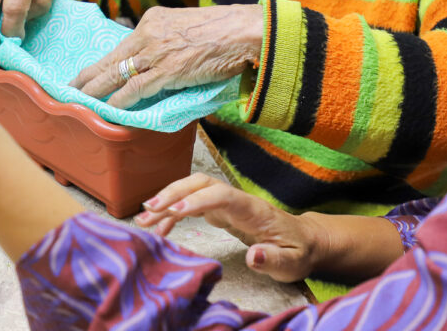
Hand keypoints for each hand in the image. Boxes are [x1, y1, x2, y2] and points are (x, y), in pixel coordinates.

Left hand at [70, 5, 260, 107]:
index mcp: (153, 21)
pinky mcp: (168, 70)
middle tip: (68, 89)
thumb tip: (159, 64)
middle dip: (87, 76)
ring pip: (116, 74)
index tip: (85, 73)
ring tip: (78, 102)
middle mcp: (148, 33)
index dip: (101, 62)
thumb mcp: (187, 29)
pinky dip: (118, 101)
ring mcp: (157, 52)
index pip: (120, 45)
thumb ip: (168, 43)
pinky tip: (107, 109)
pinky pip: (135, 88)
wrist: (244, 31)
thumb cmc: (224, 32)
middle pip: (110, 59)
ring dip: (95, 91)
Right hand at [135, 174, 321, 282]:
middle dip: (174, 193)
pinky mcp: (221, 212)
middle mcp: (237, 200)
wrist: (303, 240)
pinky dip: (174, 214)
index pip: (223, 196)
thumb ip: (273, 259)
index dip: (198, 200)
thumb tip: (252, 255)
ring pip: (193, 191)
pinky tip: (160, 228)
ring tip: (143, 220)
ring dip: (167, 201)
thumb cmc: (297, 250)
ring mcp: (227, 204)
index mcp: (253, 209)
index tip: (176, 211)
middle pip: (201, 184)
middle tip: (148, 210)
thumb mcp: (292, 262)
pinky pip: (192, 205)